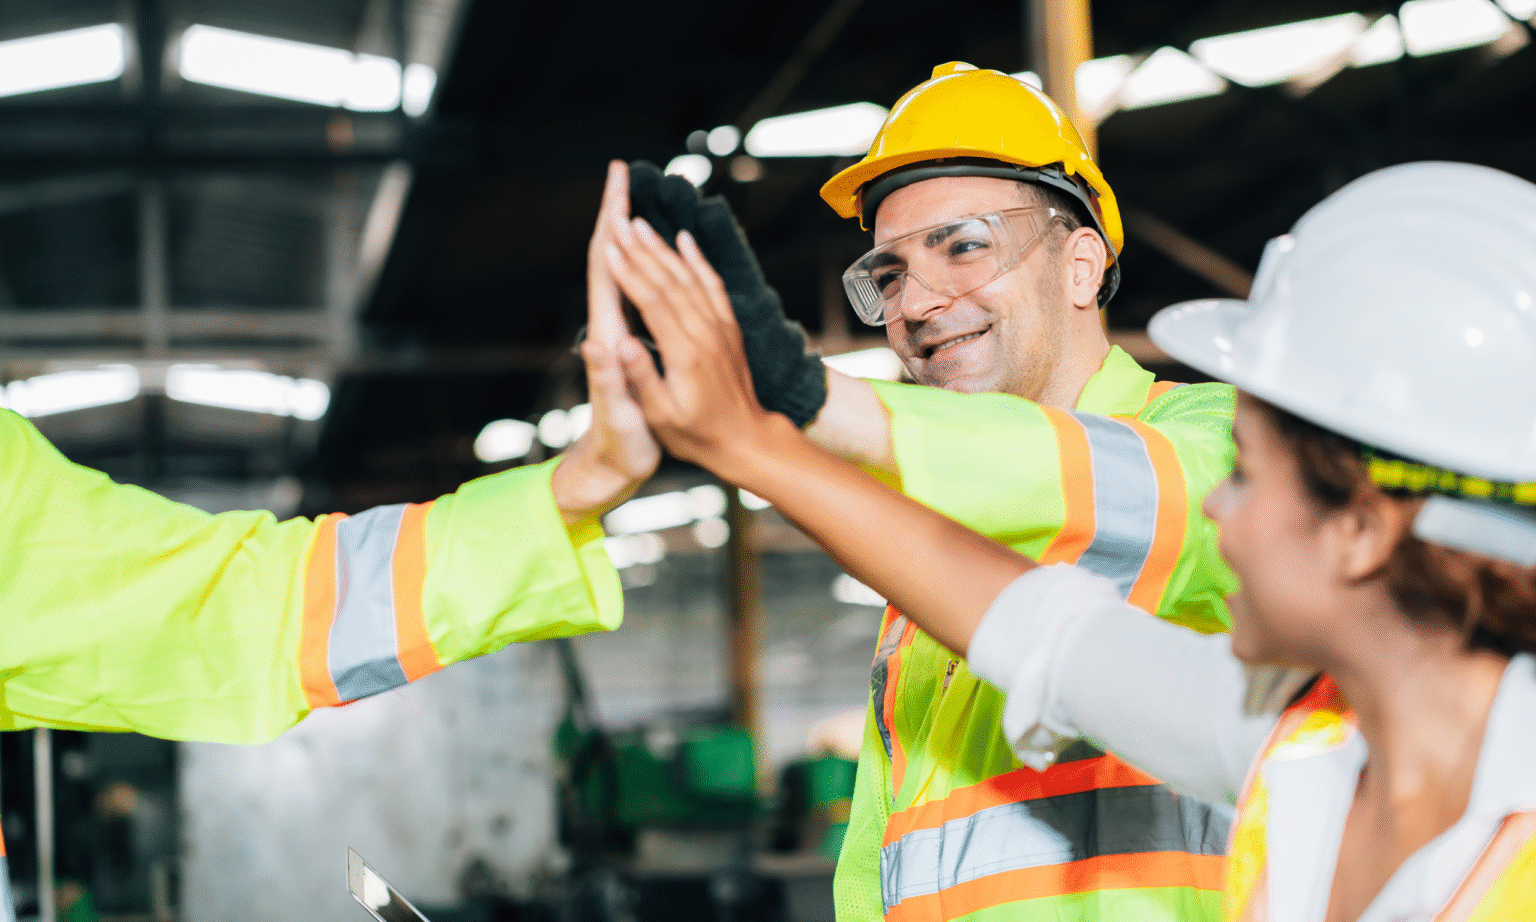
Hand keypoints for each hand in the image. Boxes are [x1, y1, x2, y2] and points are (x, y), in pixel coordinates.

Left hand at [550, 163, 660, 525]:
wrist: (609, 468)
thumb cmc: (619, 447)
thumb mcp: (620, 416)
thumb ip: (611, 380)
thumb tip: (602, 343)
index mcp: (608, 336)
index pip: (605, 267)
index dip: (610, 223)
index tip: (618, 185)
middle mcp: (608, 328)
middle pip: (608, 258)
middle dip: (614, 214)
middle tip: (623, 173)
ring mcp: (616, 335)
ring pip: (622, 271)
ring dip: (626, 233)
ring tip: (636, 200)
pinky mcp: (628, 345)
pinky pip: (636, 292)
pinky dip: (643, 265)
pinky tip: (654, 255)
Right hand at [603, 218, 788, 473]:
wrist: (746, 440)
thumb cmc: (697, 434)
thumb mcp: (662, 416)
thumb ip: (641, 377)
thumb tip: (619, 344)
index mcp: (685, 355)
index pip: (653, 303)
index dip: (629, 274)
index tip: (608, 249)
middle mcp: (705, 334)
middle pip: (670, 281)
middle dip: (641, 250)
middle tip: (618, 222)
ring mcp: (720, 328)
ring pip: (690, 277)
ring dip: (663, 249)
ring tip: (640, 224)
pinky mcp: (729, 328)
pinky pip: (713, 285)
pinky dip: (698, 260)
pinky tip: (684, 240)